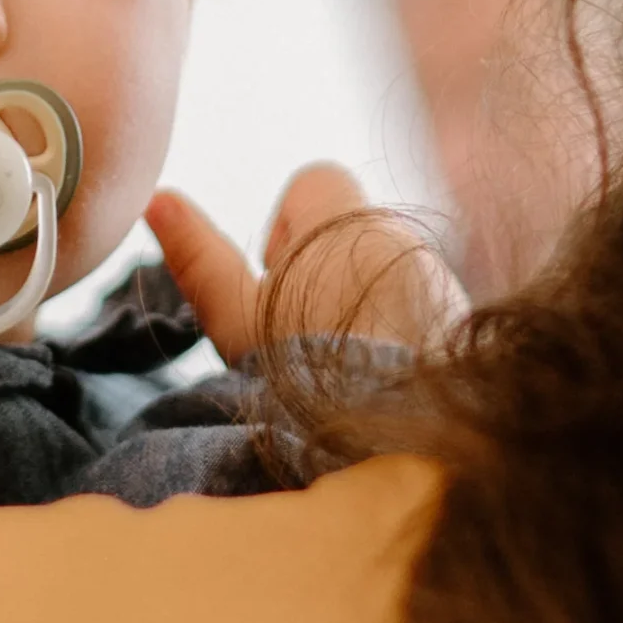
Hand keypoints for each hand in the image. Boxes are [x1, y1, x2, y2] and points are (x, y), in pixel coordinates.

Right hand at [145, 163, 465, 365]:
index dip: (285, 227)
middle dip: (322, 271)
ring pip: (385, 269)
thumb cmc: (308, 376)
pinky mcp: (465, 321)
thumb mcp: (238, 320)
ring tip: (343, 362)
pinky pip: (422, 304)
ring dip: (360, 300)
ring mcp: (441, 280)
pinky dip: (401, 327)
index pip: (314, 180)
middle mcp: (404, 238)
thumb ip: (200, 259)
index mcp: (347, 222)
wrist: (401, 442)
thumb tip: (157, 199)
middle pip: (349, 230)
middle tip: (301, 334)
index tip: (274, 286)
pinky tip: (384, 376)